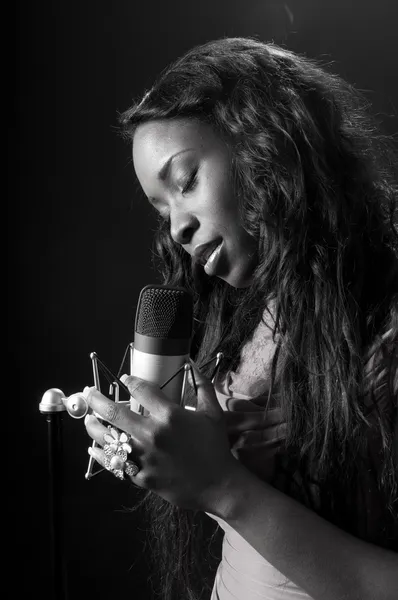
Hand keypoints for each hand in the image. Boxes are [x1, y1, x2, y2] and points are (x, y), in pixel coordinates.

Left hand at [83, 362, 241, 512]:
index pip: (141, 390)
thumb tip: (192, 363)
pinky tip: (94, 448)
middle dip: (96, 399)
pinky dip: (101, 455)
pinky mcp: (140, 476)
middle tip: (88, 392)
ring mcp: (144, 457)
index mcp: (169, 415)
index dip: (130, 381)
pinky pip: (115, 464)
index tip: (124, 379)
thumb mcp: (213, 412)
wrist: (218, 485)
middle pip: (114, 412)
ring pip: (108, 439)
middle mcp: (152, 434)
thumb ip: (202, 385)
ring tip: (87, 418)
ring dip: (94, 426)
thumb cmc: (215, 447)